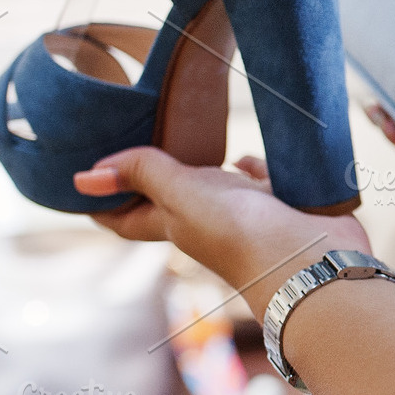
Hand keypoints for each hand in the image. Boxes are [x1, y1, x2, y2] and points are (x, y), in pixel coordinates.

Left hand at [74, 150, 370, 314]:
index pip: (125, 218)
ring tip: (194, 135)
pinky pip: (264, 182)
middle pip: (171, 199)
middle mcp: (207, 221)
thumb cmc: (243, 234)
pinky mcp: (282, 205)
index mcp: (174, 224)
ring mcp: (246, 216)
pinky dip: (256, 168)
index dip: (103, 202)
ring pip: (219, 188)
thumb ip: (143, 175)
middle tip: (138, 136)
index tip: (80, 179)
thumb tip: (81, 178)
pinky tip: (251, 156)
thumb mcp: (183, 196)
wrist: (314, 259)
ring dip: (209, 167)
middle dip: (154, 175)